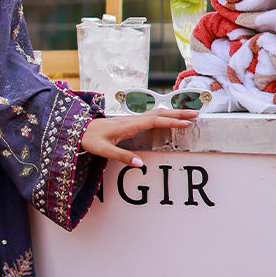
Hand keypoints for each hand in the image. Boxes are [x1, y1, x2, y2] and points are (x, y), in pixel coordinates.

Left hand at [80, 108, 197, 166]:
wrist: (79, 130)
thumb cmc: (90, 139)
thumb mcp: (104, 150)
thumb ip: (122, 157)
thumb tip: (140, 164)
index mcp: (128, 125)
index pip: (154, 121)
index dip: (171, 121)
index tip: (186, 123)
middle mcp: (132, 120)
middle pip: (159, 113)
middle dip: (178, 112)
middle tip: (196, 113)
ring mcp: (131, 120)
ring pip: (156, 113)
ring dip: (172, 112)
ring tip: (188, 114)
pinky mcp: (129, 122)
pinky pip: (150, 116)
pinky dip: (163, 115)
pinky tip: (168, 117)